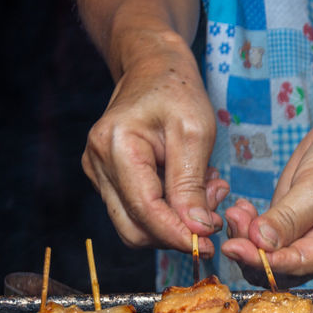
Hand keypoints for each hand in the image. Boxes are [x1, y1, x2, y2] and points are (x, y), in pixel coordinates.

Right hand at [82, 33, 228, 254]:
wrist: (153, 68)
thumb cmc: (177, 92)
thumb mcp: (195, 133)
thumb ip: (192, 185)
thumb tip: (197, 231)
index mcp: (116, 146)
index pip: (146, 212)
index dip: (179, 235)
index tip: (211, 244)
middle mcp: (97, 162)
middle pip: (135, 229)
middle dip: (177, 233)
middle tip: (215, 214)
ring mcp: (97, 172)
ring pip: (135, 226)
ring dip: (175, 223)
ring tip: (206, 194)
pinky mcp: (106, 178)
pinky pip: (136, 212)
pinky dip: (167, 211)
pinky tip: (189, 189)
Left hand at [221, 100, 312, 287]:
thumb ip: (289, 217)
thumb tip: (259, 243)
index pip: (298, 265)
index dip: (264, 261)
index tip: (234, 247)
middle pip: (281, 270)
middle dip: (251, 251)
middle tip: (232, 221)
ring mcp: (309, 240)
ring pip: (269, 257)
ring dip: (246, 240)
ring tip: (236, 212)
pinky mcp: (294, 227)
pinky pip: (267, 240)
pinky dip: (249, 229)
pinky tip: (241, 211)